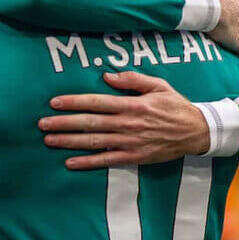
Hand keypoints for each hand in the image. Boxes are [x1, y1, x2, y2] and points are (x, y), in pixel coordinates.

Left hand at [38, 72, 209, 169]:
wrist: (197, 131)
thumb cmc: (175, 105)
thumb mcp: (158, 85)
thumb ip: (132, 80)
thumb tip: (107, 77)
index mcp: (132, 104)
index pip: (97, 102)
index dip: (74, 102)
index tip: (54, 103)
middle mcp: (128, 124)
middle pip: (90, 123)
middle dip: (64, 123)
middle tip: (42, 124)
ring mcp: (130, 142)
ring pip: (95, 142)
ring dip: (70, 142)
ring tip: (49, 140)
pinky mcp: (134, 157)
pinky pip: (107, 160)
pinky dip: (88, 162)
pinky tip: (70, 162)